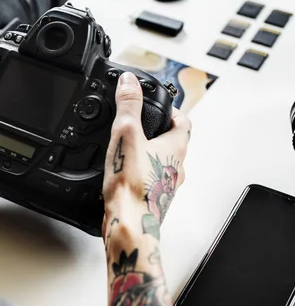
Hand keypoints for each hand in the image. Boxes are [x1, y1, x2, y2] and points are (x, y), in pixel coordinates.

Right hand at [102, 72, 190, 232]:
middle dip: (157, 133)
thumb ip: (128, 105)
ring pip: (162, 164)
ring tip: (127, 149)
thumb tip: (129, 81)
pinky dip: (139, 173)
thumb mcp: (127, 133)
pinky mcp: (152, 200)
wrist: (129, 224)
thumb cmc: (132, 185)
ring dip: (149, 154)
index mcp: (175, 148)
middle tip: (139, 126)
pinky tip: (121, 174)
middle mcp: (176, 168)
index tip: (159, 105)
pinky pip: (149, 180)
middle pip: (173, 143)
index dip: (172, 110)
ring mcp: (165, 186)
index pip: (184, 122)